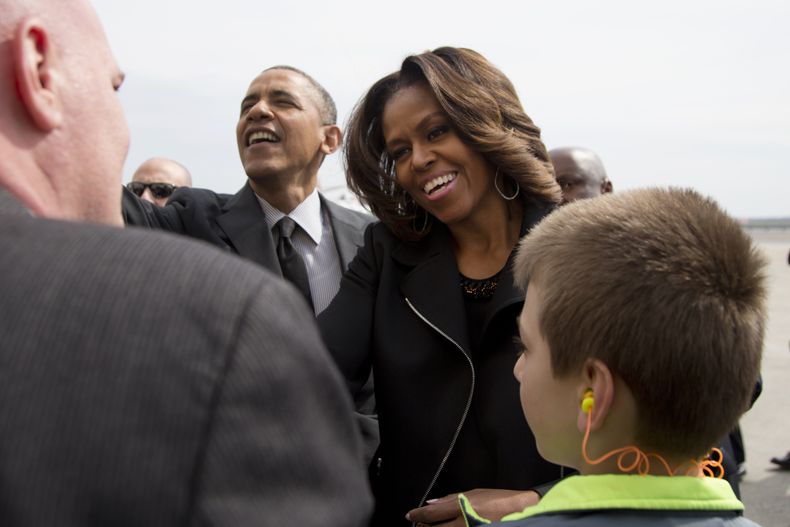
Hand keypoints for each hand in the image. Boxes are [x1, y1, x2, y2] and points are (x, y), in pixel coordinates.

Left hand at [406, 488, 538, 525]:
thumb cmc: (499, 499)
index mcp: (462, 506)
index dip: (418, 515)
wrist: (522, 512)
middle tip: (419, 526)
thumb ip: (452, 498)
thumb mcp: (475, 492)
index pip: (433, 513)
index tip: (410, 516)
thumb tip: (432, 503)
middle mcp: (463, 521)